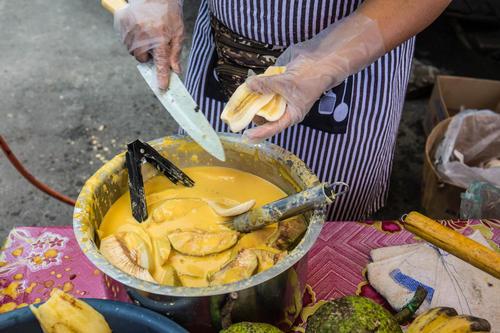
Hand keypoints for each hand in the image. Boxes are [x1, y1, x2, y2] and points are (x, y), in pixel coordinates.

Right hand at [114, 0, 184, 88]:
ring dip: (139, 46)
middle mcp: (143, 36)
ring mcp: (130, 30)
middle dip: (147, 55)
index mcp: (159, 38)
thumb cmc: (168, 13)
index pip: (161, 63)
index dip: (162, 76)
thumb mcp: (178, 32)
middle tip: (153, 45)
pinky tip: (139, 27)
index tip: (162, 87)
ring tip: (147, 32)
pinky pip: (124, 39)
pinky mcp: (121, 24)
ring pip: (132, 50)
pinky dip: (131, 37)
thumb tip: (176, 71)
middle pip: (141, 58)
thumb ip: (175, 53)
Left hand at [244, 12, 385, 142]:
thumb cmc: (311, 77)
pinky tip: (250, 85)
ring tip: (242, 98)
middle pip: (266, 116)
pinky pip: (266, 90)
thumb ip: (267, 84)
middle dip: (253, 114)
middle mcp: (286, 109)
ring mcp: (282, 97)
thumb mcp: (287, 83)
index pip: (274, 128)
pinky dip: (258, 88)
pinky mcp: (280, 87)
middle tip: (239, 111)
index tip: (247, 135)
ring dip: (254, 100)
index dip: (260, 132)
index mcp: (292, 115)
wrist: (322, 60)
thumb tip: (249, 85)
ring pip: (264, 103)